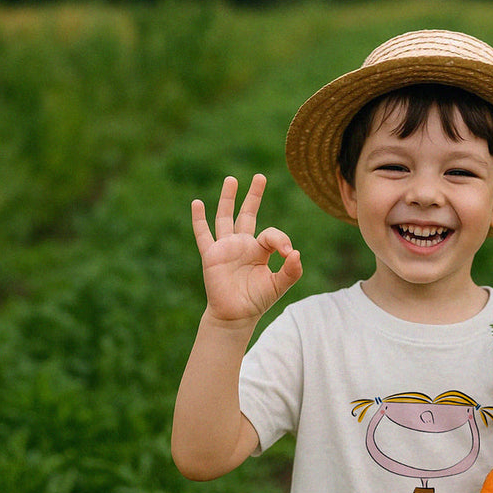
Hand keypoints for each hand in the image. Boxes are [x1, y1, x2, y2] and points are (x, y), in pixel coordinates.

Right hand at [191, 174, 302, 324]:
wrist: (235, 315)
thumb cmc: (257, 301)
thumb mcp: (279, 285)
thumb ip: (291, 270)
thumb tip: (295, 252)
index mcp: (260, 250)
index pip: (270, 233)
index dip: (280, 240)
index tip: (287, 254)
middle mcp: (242, 245)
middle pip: (248, 214)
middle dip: (254, 196)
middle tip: (260, 176)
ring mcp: (226, 248)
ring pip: (226, 217)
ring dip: (228, 198)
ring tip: (231, 180)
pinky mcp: (211, 255)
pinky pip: (203, 234)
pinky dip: (199, 219)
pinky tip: (197, 203)